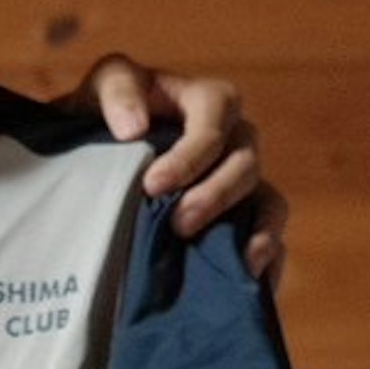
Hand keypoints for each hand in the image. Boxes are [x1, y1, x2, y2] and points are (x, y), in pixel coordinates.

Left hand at [68, 52, 288, 283]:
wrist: (97, 158)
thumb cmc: (106, 116)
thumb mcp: (102, 87)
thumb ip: (117, 91)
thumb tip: (133, 129)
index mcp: (208, 102)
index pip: (215, 120)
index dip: (190, 154)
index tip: (153, 186)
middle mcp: (235, 140)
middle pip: (245, 164)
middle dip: (215, 195)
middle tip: (179, 225)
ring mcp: (243, 183)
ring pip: (269, 201)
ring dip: (255, 231)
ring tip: (237, 262)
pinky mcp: (244, 219)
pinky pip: (272, 239)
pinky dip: (269, 259)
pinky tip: (252, 281)